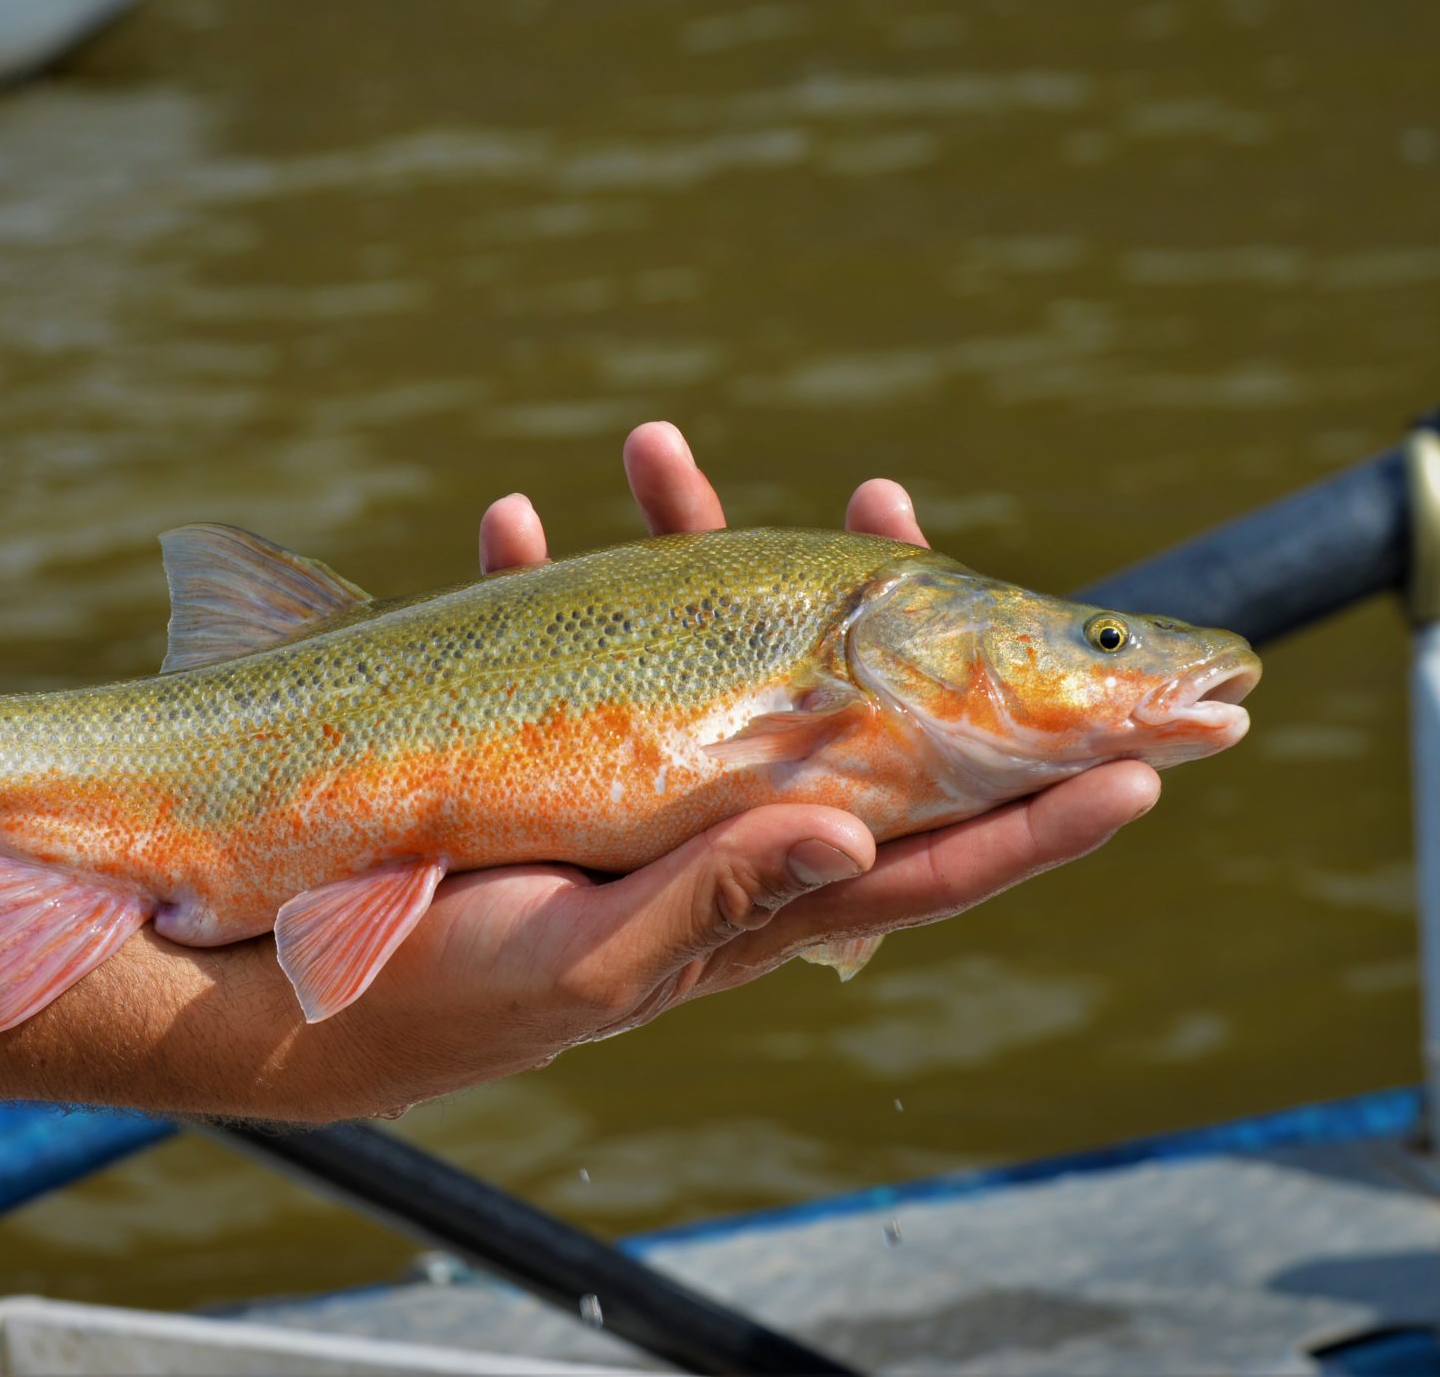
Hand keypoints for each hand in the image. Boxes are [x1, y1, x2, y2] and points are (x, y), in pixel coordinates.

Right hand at [248, 422, 1155, 1117]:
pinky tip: (518, 519)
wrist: (290, 989)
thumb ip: (712, 902)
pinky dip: (548, 575)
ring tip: (654, 445)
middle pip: (833, 723)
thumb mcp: (584, 964)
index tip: (1149, 768)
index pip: (925, 860)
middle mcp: (706, 836)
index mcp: (745, 910)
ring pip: (695, 649)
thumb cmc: (442, 994)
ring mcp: (624, 786)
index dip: (1038, 821)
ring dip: (683, 543)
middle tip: (898, 507)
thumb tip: (854, 838)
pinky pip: (560, 642)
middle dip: (879, 618)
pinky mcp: (534, 750)